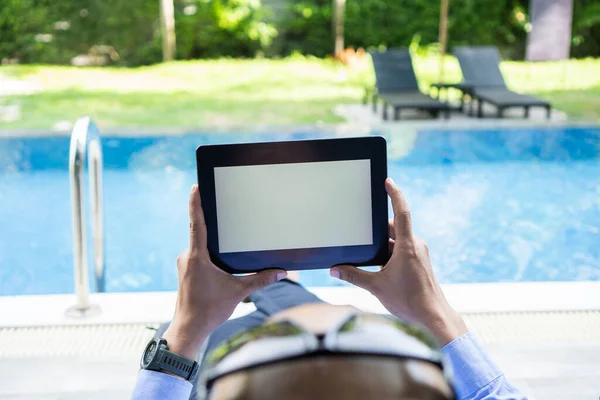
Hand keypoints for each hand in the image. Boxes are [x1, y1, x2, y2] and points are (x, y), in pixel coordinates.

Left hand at [163, 185, 286, 358]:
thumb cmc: (210, 310)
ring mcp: (184, 264)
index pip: (196, 224)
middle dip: (210, 221)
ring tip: (225, 233)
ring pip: (198, 245)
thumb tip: (281, 271)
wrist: (189, 328)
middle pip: (198, 232)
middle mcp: (187, 256)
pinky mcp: (185, 271)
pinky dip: (208, 252)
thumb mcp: (238, 292)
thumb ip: (260, 280)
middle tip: (220, 203)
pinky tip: (219, 257)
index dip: (195, 204)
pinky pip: (196, 255)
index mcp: (197, 256)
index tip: (195, 187)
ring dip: (210, 240)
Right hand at [330, 178, 466, 344]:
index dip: (395, 194)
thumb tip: (334, 270)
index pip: (402, 212)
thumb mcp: (376, 287)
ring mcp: (418, 254)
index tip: (388, 181)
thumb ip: (354, 276)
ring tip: (366, 254)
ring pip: (396, 241)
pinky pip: (401, 251)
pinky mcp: (418, 262)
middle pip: (394, 227)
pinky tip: (377, 267)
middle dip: (377, 229)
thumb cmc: (409, 301)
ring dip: (382, 245)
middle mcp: (415, 245)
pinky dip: (388, 254)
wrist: (434, 316)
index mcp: (407, 245)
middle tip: (361, 226)